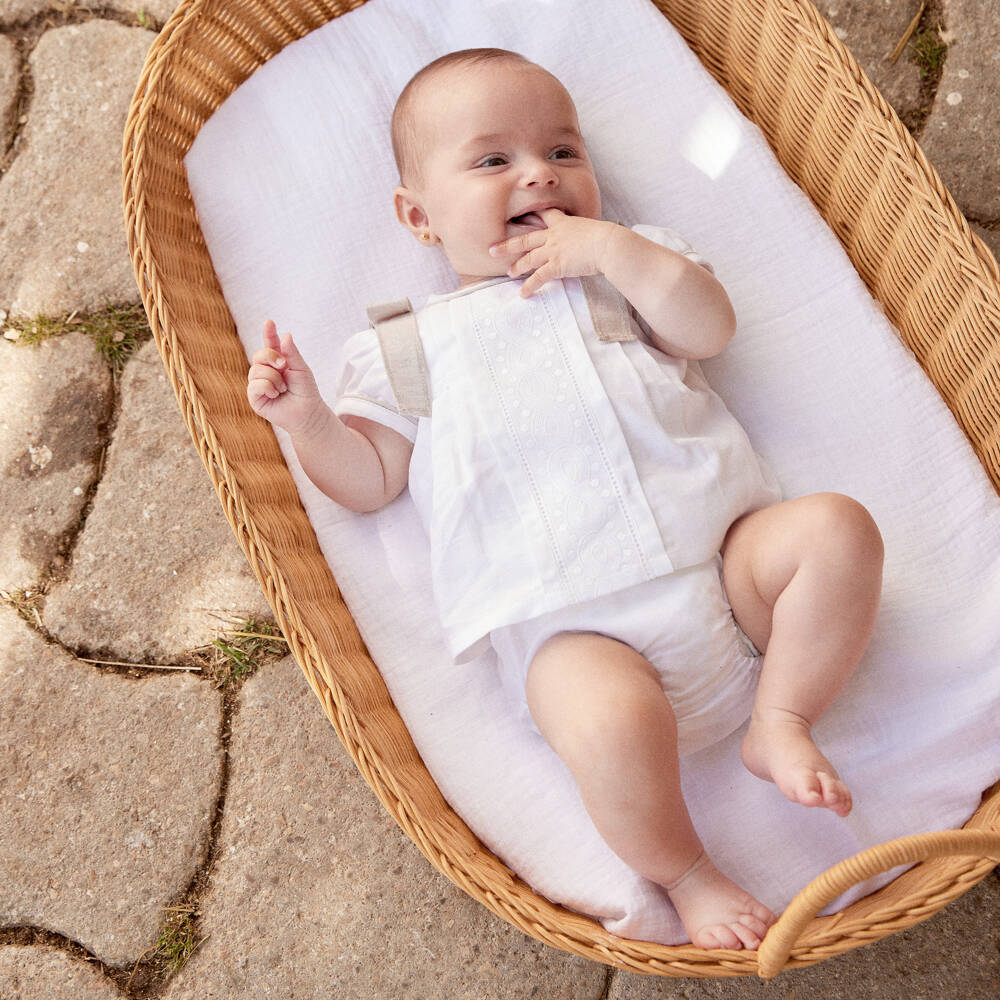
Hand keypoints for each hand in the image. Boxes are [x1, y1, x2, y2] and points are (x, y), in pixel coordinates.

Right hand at [246, 320, 324, 435]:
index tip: (269, 322)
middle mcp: (265, 371)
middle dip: (271, 357)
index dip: (268, 333)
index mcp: (278, 362)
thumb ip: (292, 353)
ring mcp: (258, 383)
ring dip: (274, 378)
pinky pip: (254, 385)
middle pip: (259, 355)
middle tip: (284, 366)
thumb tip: (286, 335)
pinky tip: (276, 394)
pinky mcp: (254, 397)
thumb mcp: (301, 369)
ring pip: (257, 370)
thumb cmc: (305, 392)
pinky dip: (268, 387)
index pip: (270, 344)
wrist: (307, 413)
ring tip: (283, 388)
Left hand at [489, 209, 616, 296]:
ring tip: (509, 273)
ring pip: (528, 258)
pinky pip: (538, 277)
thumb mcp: (596, 231)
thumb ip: (589, 236)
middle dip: (508, 244)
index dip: (531, 216)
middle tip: (493, 249)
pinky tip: (523, 293)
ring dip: (517, 266)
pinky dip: (529, 286)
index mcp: (565, 223)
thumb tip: (596, 242)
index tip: (519, 217)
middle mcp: (555, 235)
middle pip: (525, 238)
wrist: (609, 244)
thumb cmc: (609, 239)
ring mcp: (554, 250)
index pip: (544, 216)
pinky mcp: (556, 265)